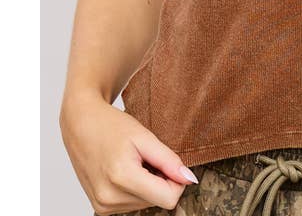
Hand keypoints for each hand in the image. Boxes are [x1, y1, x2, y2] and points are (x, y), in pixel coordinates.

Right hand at [59, 90, 197, 213]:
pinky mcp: (100, 208)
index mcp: (122, 177)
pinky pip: (131, 204)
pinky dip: (135, 188)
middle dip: (159, 180)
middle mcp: (109, 198)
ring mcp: (102, 206)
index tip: (169, 163)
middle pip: (158, 201)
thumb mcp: (144, 136)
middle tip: (145, 157)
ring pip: (146, 204)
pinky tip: (124, 170)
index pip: (168, 199)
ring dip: (147, 184)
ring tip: (132, 162)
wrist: (80, 125)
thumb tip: (189, 179)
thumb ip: (168, 160)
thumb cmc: (111, 126)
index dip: (176, 181)